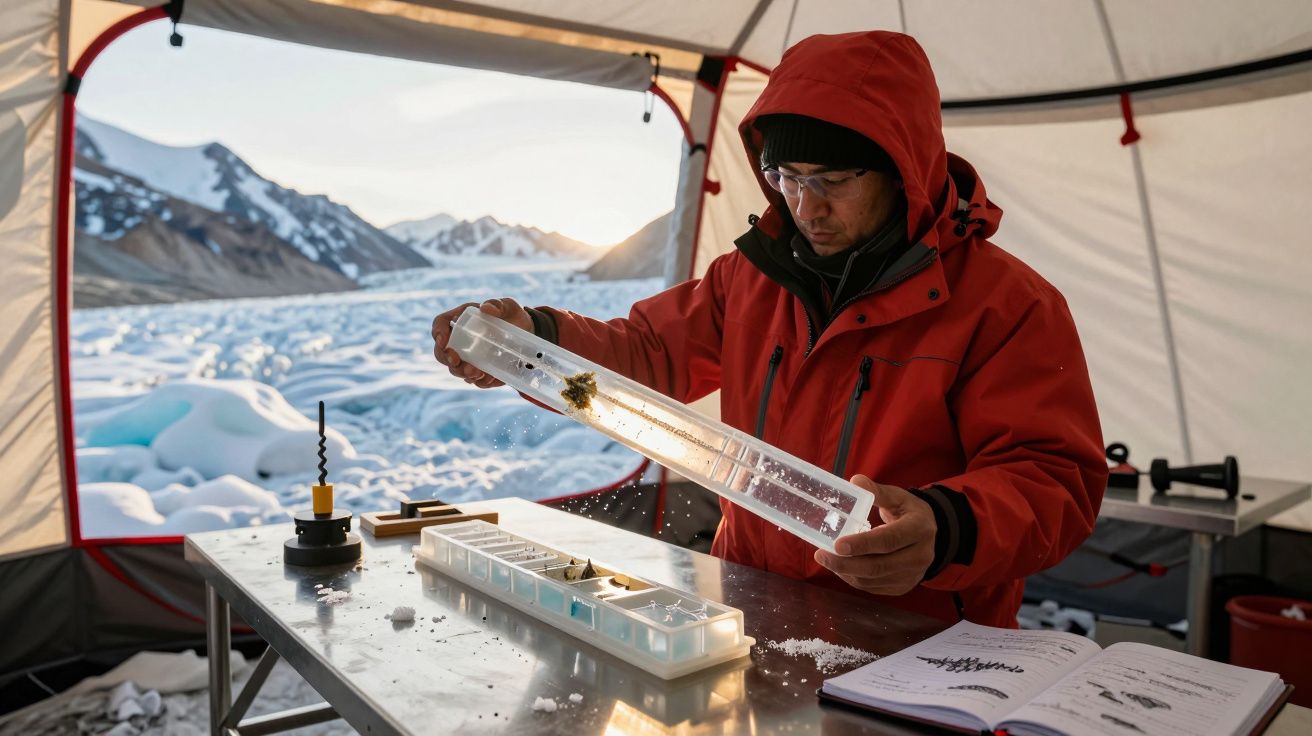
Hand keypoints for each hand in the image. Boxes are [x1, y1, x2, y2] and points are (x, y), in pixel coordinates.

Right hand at [430, 297, 531, 388]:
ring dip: (462, 373)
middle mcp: (460, 340)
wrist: (526, 332)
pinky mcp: (480, 370)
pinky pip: (475, 380)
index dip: (437, 332)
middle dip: (447, 359)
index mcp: (461, 319)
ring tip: (477, 373)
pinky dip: (480, 381)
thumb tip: (485, 308)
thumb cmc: (511, 315)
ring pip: (456, 369)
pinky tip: (489, 378)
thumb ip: (497, 304)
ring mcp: (469, 357)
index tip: (442, 341)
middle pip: (442, 352)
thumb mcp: (507, 306)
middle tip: (457, 362)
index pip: (440, 324)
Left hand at [813, 474, 936, 595]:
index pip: (889, 540)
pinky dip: (853, 578)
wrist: (930, 535)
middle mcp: (920, 556)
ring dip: (846, 572)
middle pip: (879, 566)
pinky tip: (841, 566)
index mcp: (919, 529)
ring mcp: (913, 575)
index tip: (837, 544)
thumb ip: (876, 491)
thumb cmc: (908, 512)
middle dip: (846, 563)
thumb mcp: (897, 497)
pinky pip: (873, 587)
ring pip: (873, 579)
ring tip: (826, 559)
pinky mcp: (903, 586)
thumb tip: (855, 482)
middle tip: (821, 555)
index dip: (862, 544)